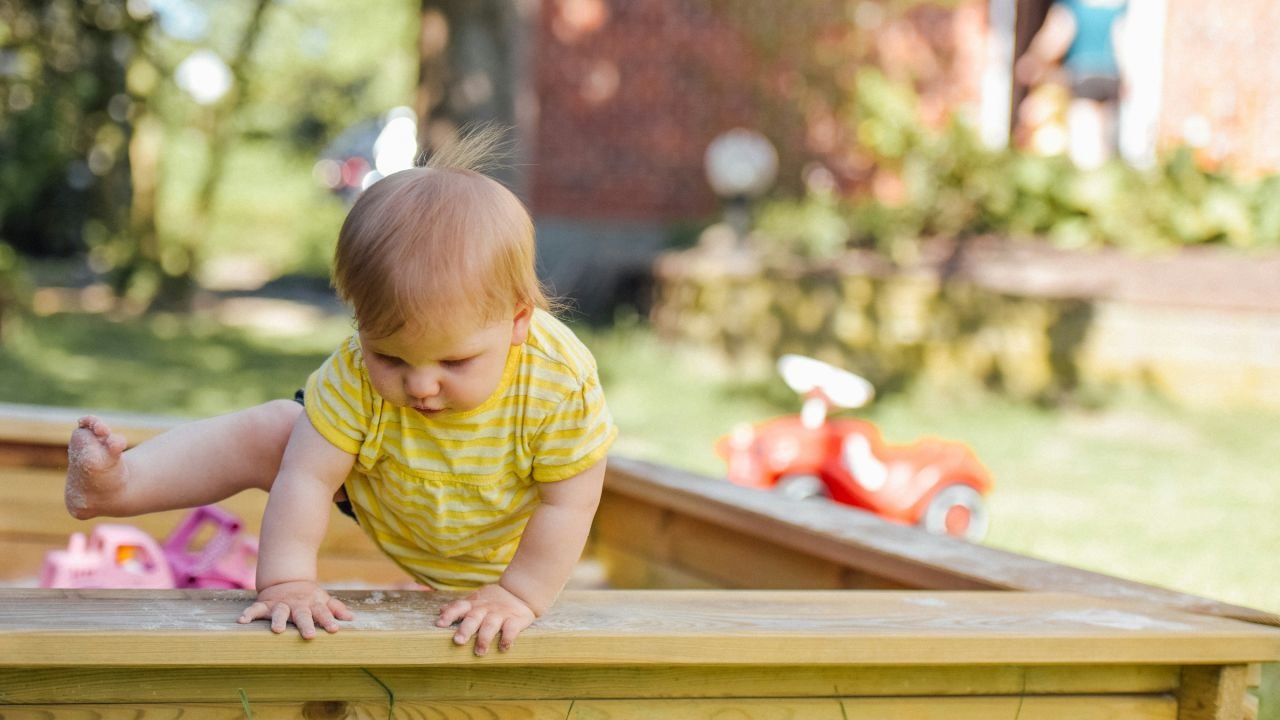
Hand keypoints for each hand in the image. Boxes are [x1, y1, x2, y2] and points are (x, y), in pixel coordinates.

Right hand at [238, 580, 352, 638]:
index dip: (329, 621)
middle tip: (310, 636)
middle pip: (302, 614)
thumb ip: (336, 608)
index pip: (323, 613)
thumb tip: (351, 619)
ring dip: (278, 619)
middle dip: (306, 624)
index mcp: (313, 604)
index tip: (334, 630)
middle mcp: (297, 604)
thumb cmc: (308, 596)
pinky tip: (242, 620)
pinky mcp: (265, 604)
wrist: (286, 580)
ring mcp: (280, 604)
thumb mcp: (323, 600)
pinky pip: (255, 608)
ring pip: (279, 612)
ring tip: (277, 630)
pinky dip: (248, 613)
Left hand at [435, 583, 535, 655]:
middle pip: (473, 617)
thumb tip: (440, 610)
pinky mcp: (515, 620)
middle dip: (465, 629)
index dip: (449, 615)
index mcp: (473, 604)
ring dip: (484, 638)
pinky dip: (507, 638)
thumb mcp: (475, 600)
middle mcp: (485, 609)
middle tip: (458, 641)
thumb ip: (459, 607)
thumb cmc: (492, 601)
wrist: (520, 593)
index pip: (458, 607)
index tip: (440, 624)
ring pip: (491, 625)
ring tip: (479, 652)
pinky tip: (503, 647)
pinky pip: (511, 629)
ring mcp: (500, 614)